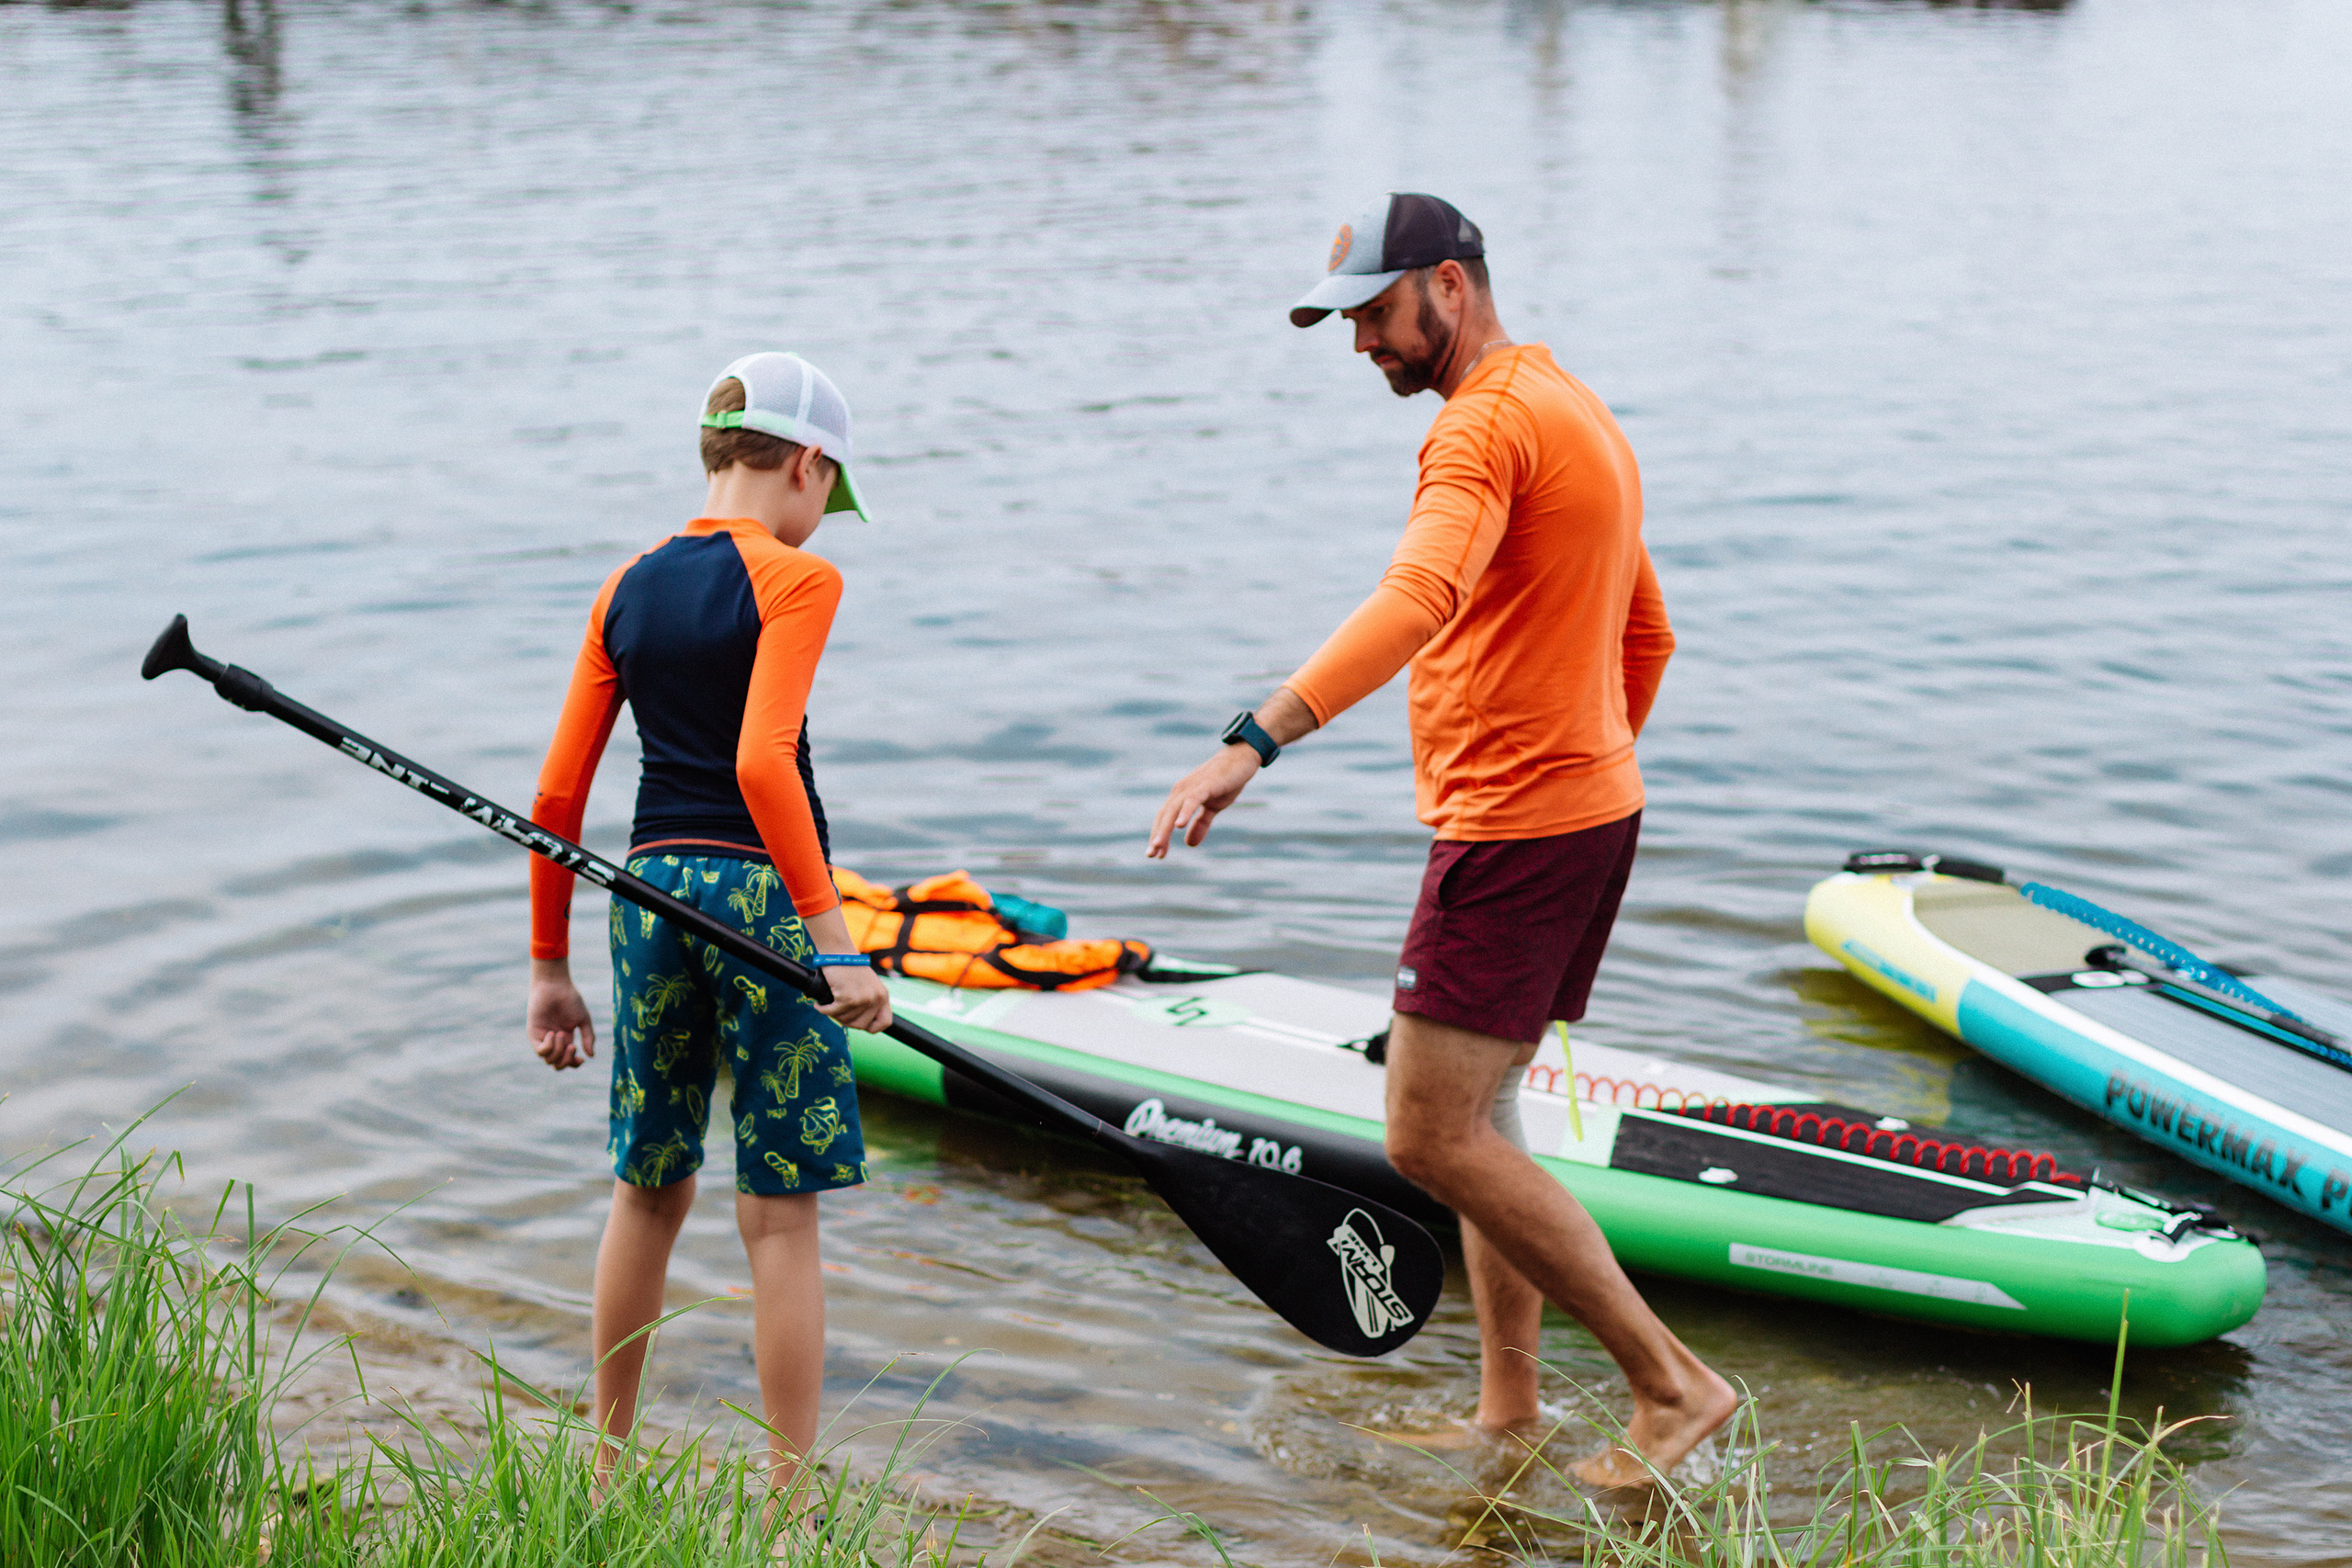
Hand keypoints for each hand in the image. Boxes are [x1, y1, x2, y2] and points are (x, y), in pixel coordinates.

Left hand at [528, 958, 595, 1070]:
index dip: (574, 1064)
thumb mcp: (583, 1020)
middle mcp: (553, 1041)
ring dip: (558, 1051)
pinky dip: (548, 1046)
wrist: (555, 986)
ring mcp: (543, 1038)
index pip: (567, 1060)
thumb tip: (591, 1056)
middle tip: (572, 1047)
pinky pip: (540, 1051)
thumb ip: (588, 1037)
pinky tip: (553, 1033)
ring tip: (561, 1034)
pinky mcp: (533, 1033)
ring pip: (548, 1060)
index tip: (582, 1059)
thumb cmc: (570, 999)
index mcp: (566, 1038)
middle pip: (557, 1064)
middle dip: (566, 1061)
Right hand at [816, 961, 893, 1033]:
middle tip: (837, 1012)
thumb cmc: (849, 968)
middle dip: (846, 1021)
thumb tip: (861, 1024)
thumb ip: (869, 1002)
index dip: (872, 1027)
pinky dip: (823, 1010)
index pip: (885, 1022)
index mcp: (883, 995)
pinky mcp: (848, 998)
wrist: (838, 952)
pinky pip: (832, 1013)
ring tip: (829, 1004)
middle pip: (861, 1025)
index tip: (859, 1024)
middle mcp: (876, 998)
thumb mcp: (867, 985)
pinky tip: (820, 1005)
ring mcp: (863, 999)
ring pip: (845, 1020)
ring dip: (834, 1014)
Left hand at [1146, 744, 1260, 857]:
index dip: (1160, 836)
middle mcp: (1181, 791)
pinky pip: (1192, 800)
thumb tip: (1189, 844)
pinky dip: (1185, 812)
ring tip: (1158, 845)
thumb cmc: (1225, 782)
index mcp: (1181, 797)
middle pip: (1164, 816)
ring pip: (1174, 810)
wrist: (1241, 759)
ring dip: (1165, 828)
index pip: (1165, 818)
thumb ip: (1200, 824)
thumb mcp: (1213, 808)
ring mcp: (1192, 787)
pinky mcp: (1206, 785)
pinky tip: (1179, 825)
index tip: (1156, 854)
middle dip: (1157, 836)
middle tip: (1152, 854)